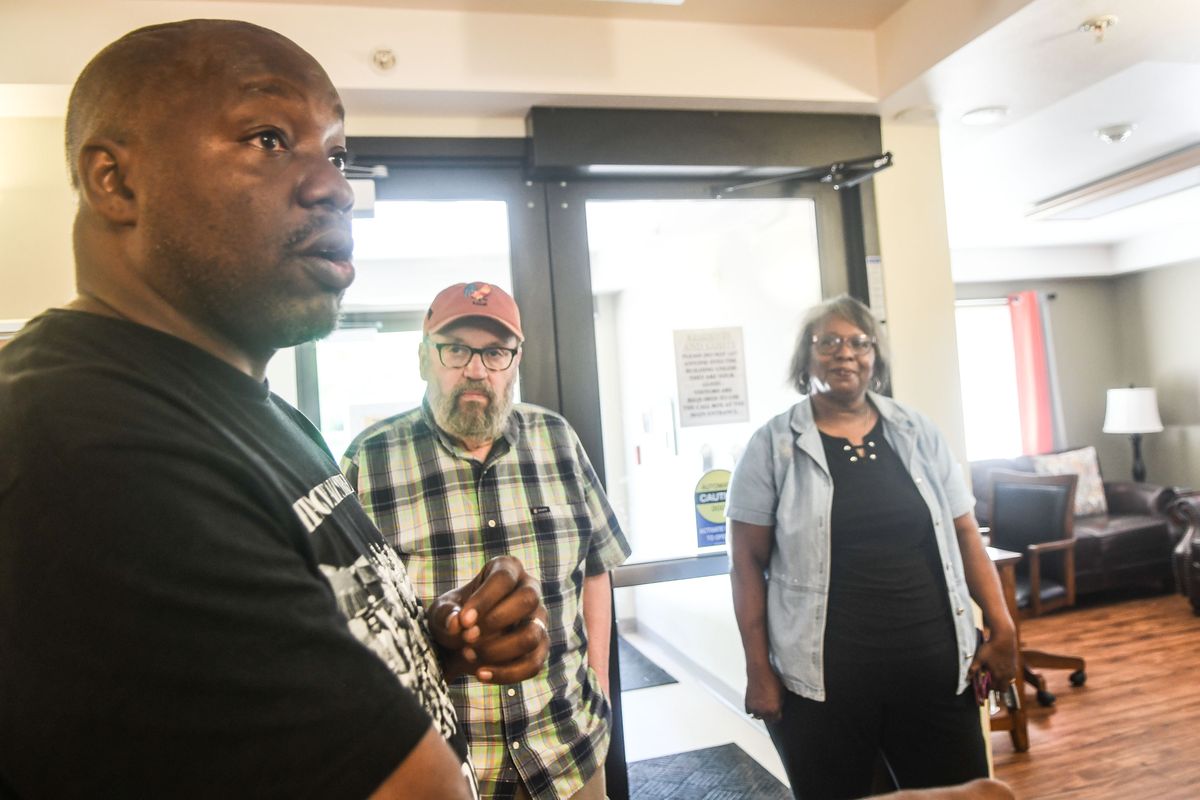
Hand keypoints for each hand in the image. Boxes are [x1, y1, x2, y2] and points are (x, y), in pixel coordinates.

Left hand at [428, 556, 548, 683]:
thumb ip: (445, 614)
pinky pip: (533, 664)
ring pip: (532, 635)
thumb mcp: (441, 612)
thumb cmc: (454, 618)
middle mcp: (529, 590)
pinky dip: (506, 673)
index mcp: (507, 569)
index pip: (503, 578)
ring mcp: (538, 619)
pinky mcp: (540, 648)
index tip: (464, 621)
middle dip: (496, 621)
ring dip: (499, 650)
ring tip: (469, 654)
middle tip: (468, 637)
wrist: (458, 645)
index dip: (484, 599)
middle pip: (528, 599)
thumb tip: (456, 623)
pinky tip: (480, 674)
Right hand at [744, 664, 783, 722]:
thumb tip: (778, 707)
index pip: (777, 720)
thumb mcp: (782, 693)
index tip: (777, 713)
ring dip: (760, 712)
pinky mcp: (747, 704)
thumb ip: (780, 704)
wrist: (759, 672)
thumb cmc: (771, 680)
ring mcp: (755, 708)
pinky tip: (755, 704)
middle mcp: (764, 711)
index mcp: (774, 710)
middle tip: (769, 709)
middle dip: (769, 715)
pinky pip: (749, 711)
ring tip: (762, 706)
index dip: (777, 716)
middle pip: (767, 719)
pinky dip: (752, 709)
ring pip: (757, 716)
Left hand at [968, 625, 1017, 690]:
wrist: (1004, 639)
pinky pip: (1012, 676)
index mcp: (998, 676)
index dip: (989, 688)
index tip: (985, 685)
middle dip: (997, 688)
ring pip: (1009, 683)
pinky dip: (1007, 676)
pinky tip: (1001, 669)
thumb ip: (973, 669)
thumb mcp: (979, 658)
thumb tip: (967, 677)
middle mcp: (1007, 676)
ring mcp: (1012, 671)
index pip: (994, 688)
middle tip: (991, 683)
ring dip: (1003, 682)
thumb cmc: (990, 648)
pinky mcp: (1015, 665)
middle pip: (1004, 689)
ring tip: (996, 676)